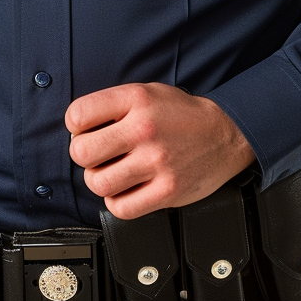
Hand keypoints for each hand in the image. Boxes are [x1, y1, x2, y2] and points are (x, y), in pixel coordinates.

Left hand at [65, 83, 255, 219]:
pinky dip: (116, 201)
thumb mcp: (146, 92)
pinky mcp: (168, 191)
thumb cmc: (180, 114)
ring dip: (98, 180)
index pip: (78, 115)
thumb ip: (112, 106)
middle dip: (82, 155)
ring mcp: (157, 162)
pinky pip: (121, 208)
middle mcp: (145, 129)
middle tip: (95, 154)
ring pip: (98, 183)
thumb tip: (77, 130)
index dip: (75, 126)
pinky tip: (125, 189)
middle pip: (82, 153)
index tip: (85, 130)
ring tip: (111, 172)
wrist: (225, 134)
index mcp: (136, 99)